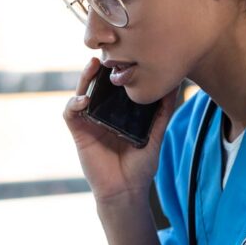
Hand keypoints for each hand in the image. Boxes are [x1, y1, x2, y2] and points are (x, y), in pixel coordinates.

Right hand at [63, 58, 178, 202]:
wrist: (126, 190)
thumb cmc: (141, 165)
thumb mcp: (156, 134)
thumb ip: (163, 111)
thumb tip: (174, 85)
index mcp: (119, 111)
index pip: (114, 84)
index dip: (116, 69)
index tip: (126, 54)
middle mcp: (103, 112)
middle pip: (96, 84)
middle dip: (99, 68)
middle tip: (106, 56)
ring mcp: (89, 121)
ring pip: (81, 92)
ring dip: (84, 78)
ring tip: (93, 67)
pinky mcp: (79, 132)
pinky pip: (70, 113)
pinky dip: (74, 103)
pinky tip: (84, 100)